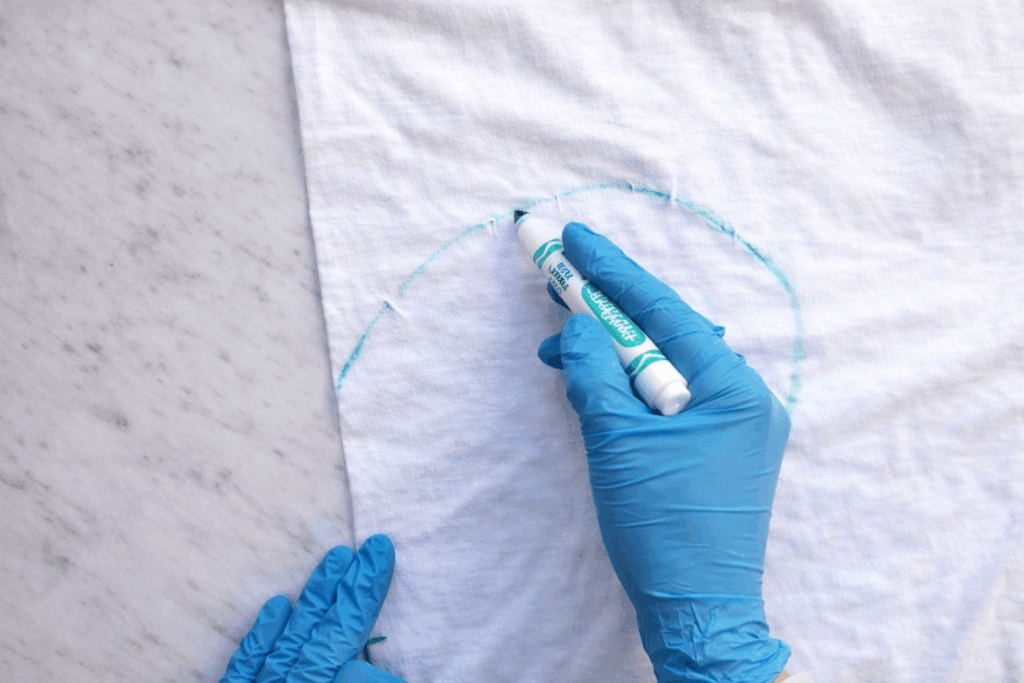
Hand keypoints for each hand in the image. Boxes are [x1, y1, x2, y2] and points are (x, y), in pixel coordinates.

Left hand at [219, 535, 404, 682]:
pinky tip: (276, 604)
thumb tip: (365, 658)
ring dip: (314, 598)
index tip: (380, 550)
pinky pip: (246, 667)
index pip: (349, 637)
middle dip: (350, 588)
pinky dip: (263, 636)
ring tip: (335, 557)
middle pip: (325, 633)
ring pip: (289, 640)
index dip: (365, 594)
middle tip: (369, 546)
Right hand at [537, 223, 791, 681]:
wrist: (698, 612)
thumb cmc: (662, 528)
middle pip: (666, 335)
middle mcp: (744, 397)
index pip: (664, 310)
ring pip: (664, 369)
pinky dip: (629, 391)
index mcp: (732, 386)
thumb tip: (579, 329)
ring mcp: (735, 425)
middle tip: (556, 287)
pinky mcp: (718, 450)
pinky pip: (670, 401)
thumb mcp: (617, 442)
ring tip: (560, 353)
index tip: (572, 237)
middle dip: (607, 315)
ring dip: (612, 358)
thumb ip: (594, 374)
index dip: (613, 271)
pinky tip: (594, 388)